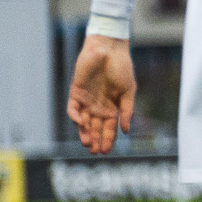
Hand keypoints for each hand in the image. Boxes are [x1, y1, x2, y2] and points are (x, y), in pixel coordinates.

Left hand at [67, 34, 136, 154]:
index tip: (107, 151)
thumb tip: (126, 130)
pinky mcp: (76, 92)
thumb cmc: (122, 68)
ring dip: (84, 133)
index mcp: (112, 107)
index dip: (108, 140)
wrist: (109, 50)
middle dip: (95, 140)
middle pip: (95, 128)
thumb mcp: (128, 91)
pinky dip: (75, 117)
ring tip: (87, 144)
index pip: (109, 128)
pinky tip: (80, 123)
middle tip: (96, 152)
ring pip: (83, 122)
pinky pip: (73, 108)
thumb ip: (126, 110)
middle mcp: (98, 106)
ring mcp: (86, 100)